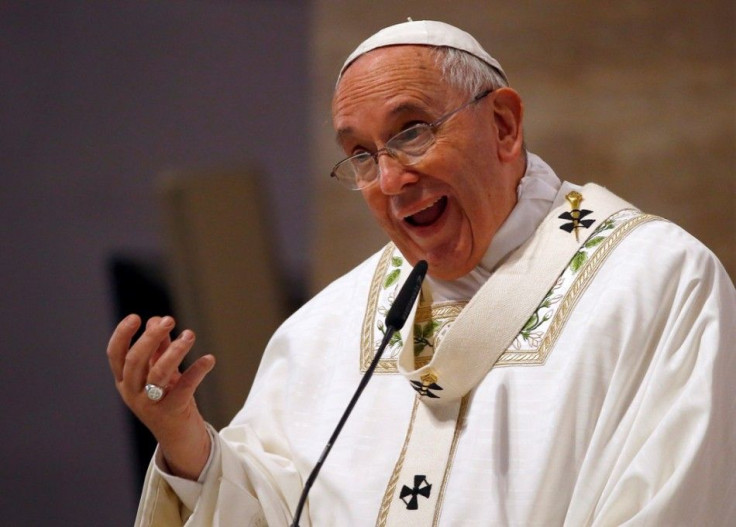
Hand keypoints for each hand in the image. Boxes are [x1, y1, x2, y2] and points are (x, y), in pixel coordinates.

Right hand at [106, 314, 215, 479]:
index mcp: (125, 381)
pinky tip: (209, 359)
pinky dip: (197, 371)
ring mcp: (150, 405)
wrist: (180, 438)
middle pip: (135, 361)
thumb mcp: (160, 372)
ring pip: (158, 373)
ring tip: (190, 334)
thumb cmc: (168, 398)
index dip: (122, 335)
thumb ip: (158, 348)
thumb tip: (157, 320)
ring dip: (175, 351)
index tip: (136, 317)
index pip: (115, 355)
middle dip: (150, 338)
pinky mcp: (171, 413)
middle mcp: (133, 393)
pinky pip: (184, 388)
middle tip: (169, 320)